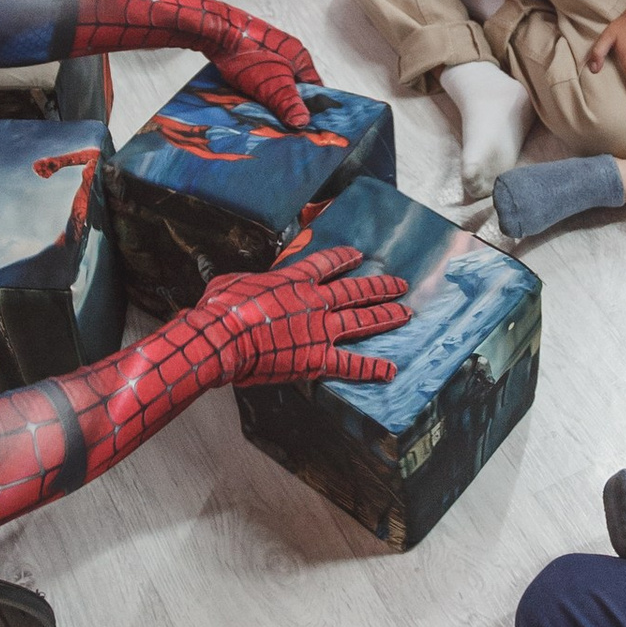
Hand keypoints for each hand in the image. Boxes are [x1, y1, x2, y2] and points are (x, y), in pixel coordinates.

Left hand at [194, 2, 321, 130]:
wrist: (217, 33)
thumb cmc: (250, 57)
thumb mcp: (274, 85)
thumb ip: (289, 104)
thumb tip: (303, 123)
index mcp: (301, 57)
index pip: (314, 86)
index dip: (311, 106)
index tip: (304, 123)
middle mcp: (288, 51)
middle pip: (295, 84)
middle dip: (289, 102)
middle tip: (282, 123)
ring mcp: (270, 49)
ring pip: (276, 79)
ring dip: (271, 95)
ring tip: (264, 113)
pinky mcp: (252, 50)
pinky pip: (261, 73)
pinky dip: (258, 86)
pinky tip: (249, 98)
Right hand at [196, 241, 408, 386]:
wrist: (222, 338)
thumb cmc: (220, 310)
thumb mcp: (230, 282)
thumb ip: (247, 282)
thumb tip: (238, 284)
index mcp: (293, 280)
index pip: (326, 264)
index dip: (344, 258)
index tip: (357, 255)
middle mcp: (314, 302)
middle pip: (356, 291)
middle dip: (380, 287)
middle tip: (400, 285)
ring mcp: (320, 329)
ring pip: (362, 320)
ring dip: (386, 316)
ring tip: (406, 313)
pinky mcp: (318, 358)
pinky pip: (350, 364)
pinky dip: (371, 368)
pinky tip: (390, 371)